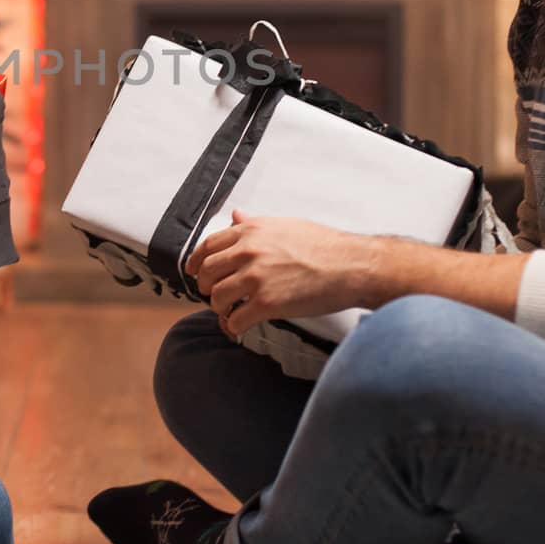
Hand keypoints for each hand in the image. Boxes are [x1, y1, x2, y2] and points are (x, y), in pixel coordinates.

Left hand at [185, 209, 381, 338]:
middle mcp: (248, 251)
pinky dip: (233, 327)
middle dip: (205, 286)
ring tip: (229, 311)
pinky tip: (238, 327)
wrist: (351, 265)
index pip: (208, 245)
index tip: (193, 271)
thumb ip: (254, 224)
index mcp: (251, 231)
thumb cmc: (324, 245)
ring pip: (217, 297)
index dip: (195, 261)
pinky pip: (235, 320)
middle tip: (212, 294)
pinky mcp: (266, 304)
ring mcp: (255, 278)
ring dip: (220, 308)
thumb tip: (236, 216)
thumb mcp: (284, 225)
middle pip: (207, 272)